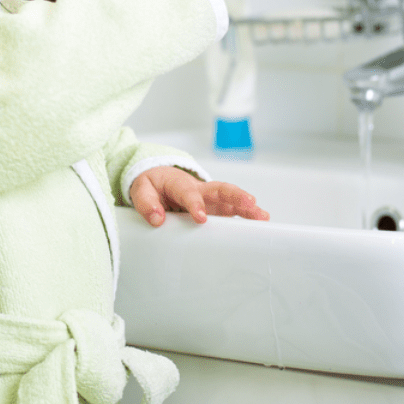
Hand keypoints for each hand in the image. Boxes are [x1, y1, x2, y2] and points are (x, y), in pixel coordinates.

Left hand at [130, 165, 268, 225]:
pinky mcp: (214, 208)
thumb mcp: (141, 189)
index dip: (195, 204)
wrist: (157, 180)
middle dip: (235, 196)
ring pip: (230, 200)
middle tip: (250, 204)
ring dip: (247, 207)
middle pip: (219, 189)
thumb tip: (157, 219)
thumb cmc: (152, 185)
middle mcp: (198, 189)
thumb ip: (146, 203)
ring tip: (263, 216)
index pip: (187, 192)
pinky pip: (231, 211)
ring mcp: (209, 199)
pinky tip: (260, 223)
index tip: (200, 218)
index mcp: (178, 183)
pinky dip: (245, 216)